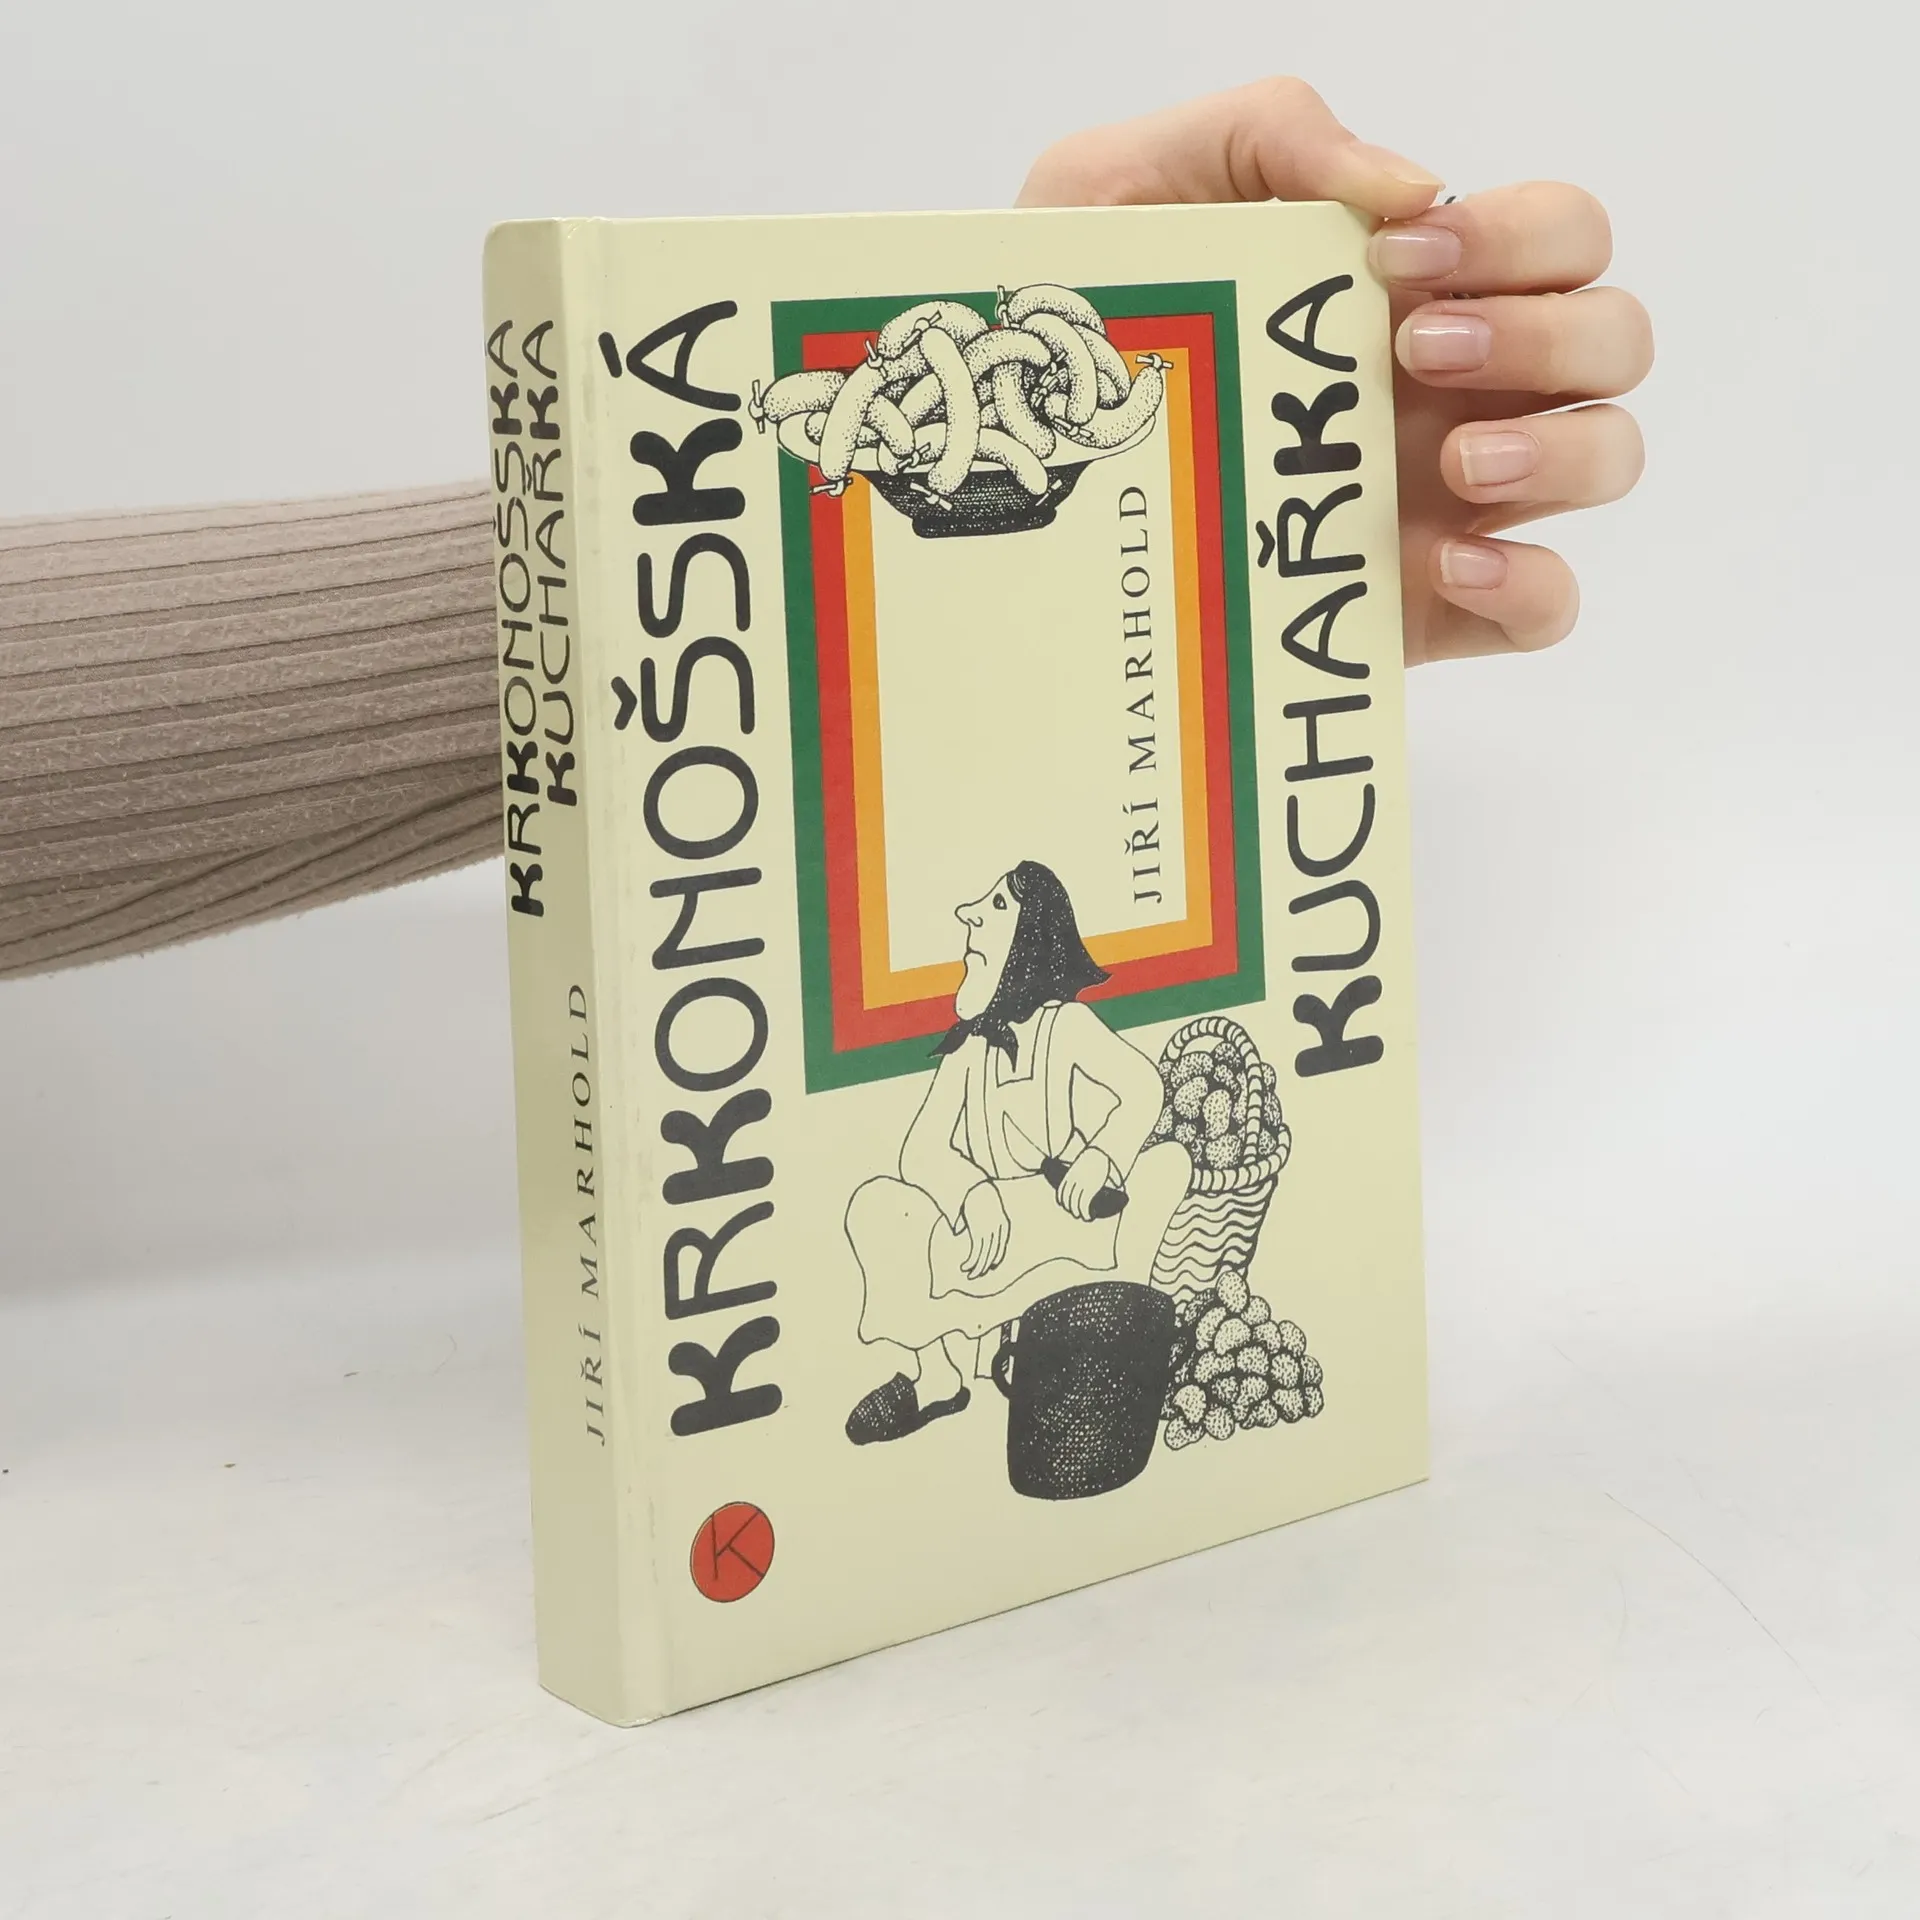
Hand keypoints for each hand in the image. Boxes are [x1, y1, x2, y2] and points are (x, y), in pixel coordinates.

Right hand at [959, 1180, 1010, 1280]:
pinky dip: (971, 1262)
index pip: (1001, 1247)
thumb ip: (974, 1221)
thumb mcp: (979, 1208)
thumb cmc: (973, 1193)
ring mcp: (990, 1231)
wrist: (973, 1184)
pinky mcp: (980, 1232)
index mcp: (1003, 1224)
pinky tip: (964, 1267)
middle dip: (984, 1267)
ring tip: (969, 1274)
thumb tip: (957, 1230)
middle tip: (976, 1275)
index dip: (995, 1258)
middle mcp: (999, 1229)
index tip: (989, 1266)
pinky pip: (977, 1252)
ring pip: (985, 1256)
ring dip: (976, 1268)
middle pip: (993, 1254)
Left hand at [1018, 78, 1651, 662]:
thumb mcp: (1137, 180)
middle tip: (1411, 351)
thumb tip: (1409, 188)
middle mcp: (1452, 385)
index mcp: (1412, 285)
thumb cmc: (1078, 317)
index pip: (1560, 236)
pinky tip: (1446, 563)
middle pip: (1612, 341)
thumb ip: (1271, 132)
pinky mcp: (1414, 605)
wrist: (998, 460)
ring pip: (1604, 460)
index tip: (1399, 259)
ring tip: (1449, 464)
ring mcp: (1443, 498)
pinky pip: (1542, 608)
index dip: (1521, 235)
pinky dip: (1530, 585)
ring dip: (1560, 452)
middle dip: (1546, 335)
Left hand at [1054, 1146, 1115, 1221]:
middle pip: (1068, 1200)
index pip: (1061, 1191)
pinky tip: (1089, 1217)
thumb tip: (1085, 1175)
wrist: (1104, 1150)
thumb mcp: (1085, 1162)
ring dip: (1079, 1213)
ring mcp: (1082, 1184)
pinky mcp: (1091, 1187)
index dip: (1062, 1201)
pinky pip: (1084, 1204)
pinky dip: (1086, 1213)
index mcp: (1070, 1174)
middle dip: (1072, 1209)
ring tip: (1085, 1217)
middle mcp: (1073, 1180)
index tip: (1067, 1206)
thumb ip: (1082, 1169)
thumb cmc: (1096, 1155)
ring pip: (1076, 1204)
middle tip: (1078, 1213)